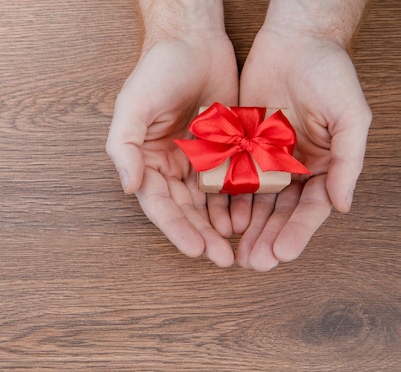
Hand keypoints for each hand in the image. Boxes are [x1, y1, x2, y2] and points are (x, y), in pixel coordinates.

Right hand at [106, 1, 238, 266]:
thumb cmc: (158, 70)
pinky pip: (231, 180)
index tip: (197, 249)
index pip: (160, 204)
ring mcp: (198, 159)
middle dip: (203, 235)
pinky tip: (250, 217)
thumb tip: (129, 187)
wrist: (193, 40)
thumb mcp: (133, 106)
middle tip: (224, 258)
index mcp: (146, 160)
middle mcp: (170, 165)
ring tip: (239, 245)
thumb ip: (124, 147)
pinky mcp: (223, 148)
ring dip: (222, 224)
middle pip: (187, 210)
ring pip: (210, 201)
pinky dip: (239, 200)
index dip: (177, 229)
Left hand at [236, 1, 370, 270]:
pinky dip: (226, 200)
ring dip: (245, 228)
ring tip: (234, 251)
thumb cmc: (329, 73)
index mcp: (322, 165)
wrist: (293, 42)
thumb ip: (348, 161)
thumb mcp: (350, 116)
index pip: (309, 209)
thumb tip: (343, 206)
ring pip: (253, 202)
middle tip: (253, 263)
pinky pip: (231, 177)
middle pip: (279, 213)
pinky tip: (220, 219)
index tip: (281, 255)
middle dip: (266, 238)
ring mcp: (265, 159)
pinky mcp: (240, 146)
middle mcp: (293, 167)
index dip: (296, 234)